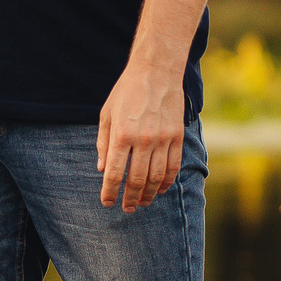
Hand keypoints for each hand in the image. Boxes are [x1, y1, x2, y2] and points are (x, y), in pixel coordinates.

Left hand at [96, 60, 185, 211]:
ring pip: (157, 177)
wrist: (156, 71)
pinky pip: (174, 166)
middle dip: (130, 198)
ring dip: (149, 194)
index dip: (110, 192)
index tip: (107, 203)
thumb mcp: (107, 114)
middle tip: (127, 209)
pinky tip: (161, 189)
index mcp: (121, 135)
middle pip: (137, 180)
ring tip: (142, 203)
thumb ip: (104, 143)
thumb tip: (102, 169)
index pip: (115, 173)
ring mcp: (162, 139)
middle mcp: (142, 140)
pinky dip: (167, 181)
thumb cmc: (126, 91)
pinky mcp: (177, 136)